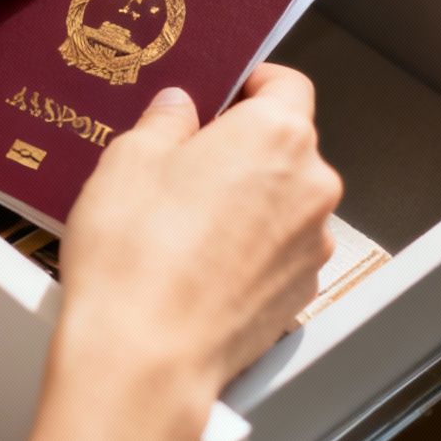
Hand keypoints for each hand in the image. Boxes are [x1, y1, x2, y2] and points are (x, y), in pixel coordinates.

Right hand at [55, 64, 342, 402]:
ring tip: (181, 223)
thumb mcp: (129, 159)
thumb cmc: (138, 256)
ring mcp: (311, 245)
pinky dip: (247, 249)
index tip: (220, 94)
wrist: (146, 357)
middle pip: (286, 146)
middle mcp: (311, 186)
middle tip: (181, 163)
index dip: (250, 84)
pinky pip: (277, 251)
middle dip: (239, 149)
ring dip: (246, 202)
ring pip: (283, 202)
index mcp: (277, 134)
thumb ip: (165, 122)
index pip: (286, 83)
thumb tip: (179, 109)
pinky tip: (196, 264)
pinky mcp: (299, 293)